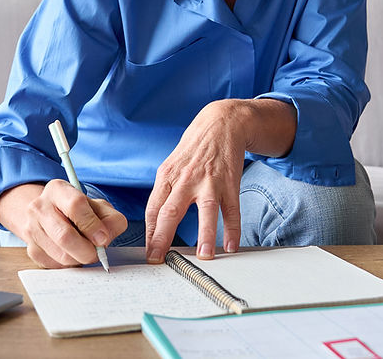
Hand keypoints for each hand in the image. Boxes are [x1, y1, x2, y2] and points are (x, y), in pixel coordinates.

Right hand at [0, 180, 127, 268]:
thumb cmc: (80, 211)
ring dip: (80, 259)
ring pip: (61, 255)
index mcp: (57, 189)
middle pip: (64, 236)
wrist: (53, 216)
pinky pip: (56, 265)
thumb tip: (104, 239)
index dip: (92, 225)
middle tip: (97, 253)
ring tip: (85, 251)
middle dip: (87, 250)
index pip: (75, 205)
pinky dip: (70, 265)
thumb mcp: (100, 207)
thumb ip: (111, 219)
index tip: (103, 237)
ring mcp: (31, 229)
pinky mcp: (31, 249)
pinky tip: (72, 253)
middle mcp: (39, 207)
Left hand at [145, 100, 247, 262]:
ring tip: (204, 256)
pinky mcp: (229, 182)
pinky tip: (231, 245)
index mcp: (166, 176)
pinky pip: (231, 209)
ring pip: (205, 210)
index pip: (153, 209)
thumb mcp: (171, 166)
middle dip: (163, 238)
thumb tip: (155, 222)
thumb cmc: (192, 150)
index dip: (150, 233)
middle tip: (159, 259)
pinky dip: (232, 229)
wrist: (220, 124)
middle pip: (170, 211)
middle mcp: (185, 179)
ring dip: (205, 235)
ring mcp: (209, 181)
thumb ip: (164, 192)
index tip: (149, 252)